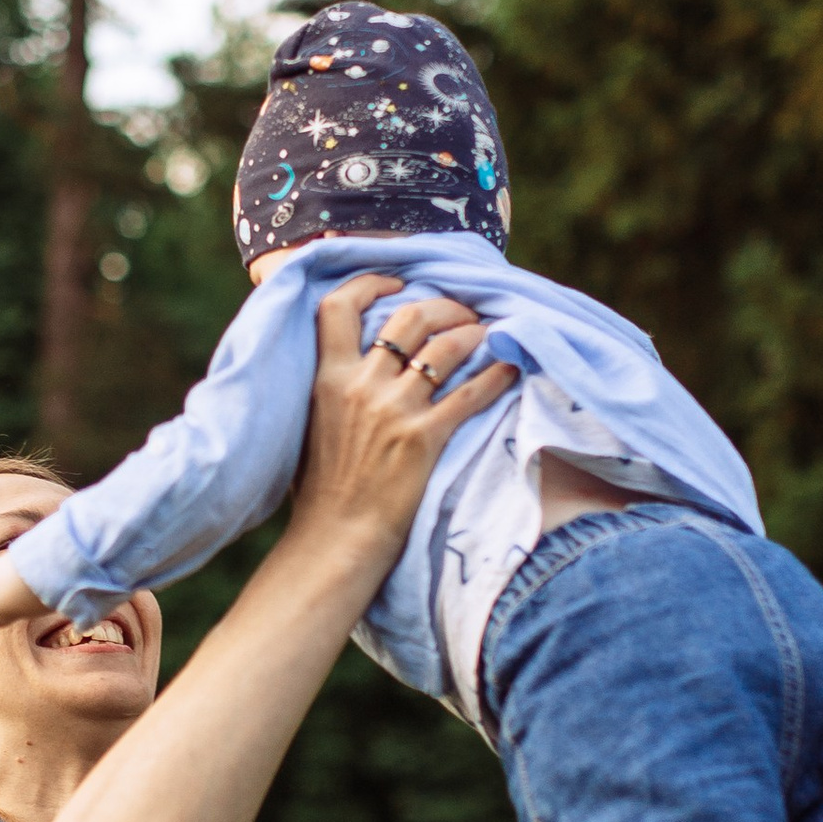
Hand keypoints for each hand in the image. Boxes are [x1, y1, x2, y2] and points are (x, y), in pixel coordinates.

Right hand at [285, 272, 515, 576]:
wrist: (335, 538)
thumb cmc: (322, 488)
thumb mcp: (311, 422)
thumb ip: (332, 385)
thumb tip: (354, 359)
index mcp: (326, 378)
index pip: (339, 307)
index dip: (369, 283)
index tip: (395, 283)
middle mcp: (360, 386)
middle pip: (409, 317)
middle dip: (443, 306)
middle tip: (461, 313)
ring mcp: (394, 410)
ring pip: (445, 347)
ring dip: (473, 334)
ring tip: (487, 335)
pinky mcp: (424, 438)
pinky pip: (471, 394)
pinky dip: (496, 374)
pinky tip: (511, 367)